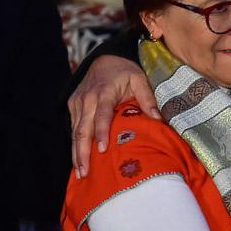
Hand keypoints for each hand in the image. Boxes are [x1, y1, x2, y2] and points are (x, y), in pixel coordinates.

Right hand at [69, 56, 157, 175]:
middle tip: (86, 172)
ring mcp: (78, 103)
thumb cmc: (125, 71)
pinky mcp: (73, 106)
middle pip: (83, 129)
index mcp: (104, 92)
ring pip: (75, 132)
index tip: (102, 150)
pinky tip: (78, 160)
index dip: (101, 132)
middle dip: (82, 152)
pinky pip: (73, 128)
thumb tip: (157, 119)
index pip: (102, 115)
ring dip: (76, 153)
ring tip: (80, 173)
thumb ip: (148, 99)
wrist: (104, 58)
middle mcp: (88, 99)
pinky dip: (75, 145)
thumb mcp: (140, 79)